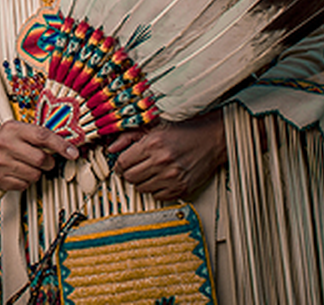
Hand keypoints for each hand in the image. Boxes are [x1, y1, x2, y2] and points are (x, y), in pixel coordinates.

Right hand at [0, 121, 77, 190]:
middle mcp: (4, 144)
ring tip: (26, 165)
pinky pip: (23, 185)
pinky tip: (17, 172)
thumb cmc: (4, 138)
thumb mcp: (19, 129)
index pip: (42, 137)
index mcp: (13, 129)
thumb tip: (67, 147)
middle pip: (40, 160)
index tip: (72, 152)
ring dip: (36, 172)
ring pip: (34, 175)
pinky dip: (24, 181)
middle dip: (48, 162)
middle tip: (44, 160)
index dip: (61, 146)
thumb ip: (40, 136)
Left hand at [107, 110, 225, 200]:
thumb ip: (129, 137)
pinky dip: (156, 189)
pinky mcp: (181, 189)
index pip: (122, 163)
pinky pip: (157, 197)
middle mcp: (161, 162)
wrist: (211, 139)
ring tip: (151, 171)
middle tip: (136, 167)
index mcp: (152, 145)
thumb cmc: (184, 131)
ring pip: (142, 189)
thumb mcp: (154, 127)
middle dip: (130, 172)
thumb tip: (111, 148)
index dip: (119, 164)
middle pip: (130, 178)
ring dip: (143, 181)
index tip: (122, 165)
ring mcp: (172, 177)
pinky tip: (162, 178)